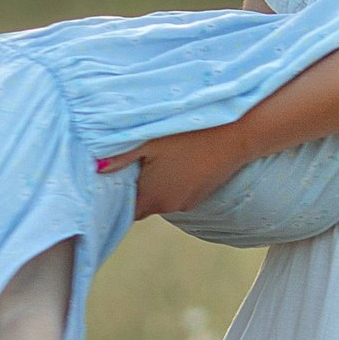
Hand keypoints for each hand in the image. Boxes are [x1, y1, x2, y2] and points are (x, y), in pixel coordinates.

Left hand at [101, 119, 253, 222]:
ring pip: (159, 196)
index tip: (105, 178)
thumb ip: (120, 156)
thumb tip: (97, 168)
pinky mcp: (202, 192)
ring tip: (150, 156)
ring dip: (152, 181)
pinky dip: (170, 178)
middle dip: (131, 186)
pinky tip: (173, 158)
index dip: (111, 195)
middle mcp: (169, 206)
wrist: (241, 130)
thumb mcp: (149, 139)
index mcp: (152, 198)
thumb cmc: (190, 132)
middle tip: (124, 161)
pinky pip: (177, 190)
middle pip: (140, 203)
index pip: (121, 209)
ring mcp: (189, 201)